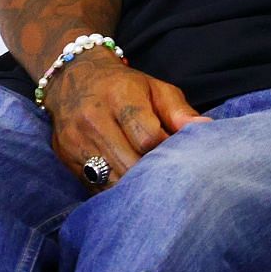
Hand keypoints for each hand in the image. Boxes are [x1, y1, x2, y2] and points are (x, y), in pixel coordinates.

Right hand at [44, 54, 208, 186]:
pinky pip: (94, 186)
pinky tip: (130, 190)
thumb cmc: (125, 86)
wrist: (75, 80)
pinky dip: (115, 191)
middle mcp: (94, 119)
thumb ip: (179, 111)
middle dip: (153, 174)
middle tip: (171, 178)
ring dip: (134, 188)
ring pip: (111, 179)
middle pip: (129, 162)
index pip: (148, 137)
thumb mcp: (157, 89)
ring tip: (153, 187)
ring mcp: (76, 141)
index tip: (180, 156)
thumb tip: (205, 129)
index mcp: (121, 96)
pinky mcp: (66, 158)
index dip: (168, 151)